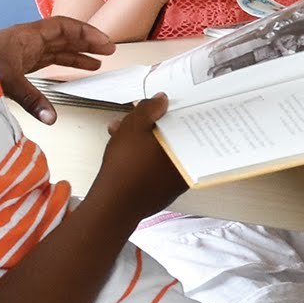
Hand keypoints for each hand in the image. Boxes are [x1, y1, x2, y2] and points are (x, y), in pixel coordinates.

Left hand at [0, 15, 114, 122]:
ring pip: (56, 49)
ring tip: (96, 64)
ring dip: (76, 55)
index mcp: (28, 36)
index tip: (104, 43)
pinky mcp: (18, 64)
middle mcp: (27, 40)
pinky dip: (62, 65)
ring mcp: (23, 52)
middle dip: (86, 43)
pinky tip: (71, 72)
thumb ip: (31, 99)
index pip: (64, 27)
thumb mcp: (7, 80)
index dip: (86, 34)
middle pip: (63, 37)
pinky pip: (46, 60)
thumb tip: (52, 118)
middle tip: (108, 52)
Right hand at [89, 93, 186, 220]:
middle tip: (131, 121)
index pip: (185, 122)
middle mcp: (187, 163)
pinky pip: (158, 167)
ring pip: (162, 151)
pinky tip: (124, 153)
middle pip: (172, 136)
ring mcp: (177, 179)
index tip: (158, 107)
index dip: (169, 112)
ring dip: (143, 140)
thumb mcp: (134, 126)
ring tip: (119, 134)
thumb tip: (162, 99)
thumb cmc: (126, 164)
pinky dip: (145, 158)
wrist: (116, 203)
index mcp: (185, 146)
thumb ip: (149, 108)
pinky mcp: (165, 190)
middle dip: (149, 126)